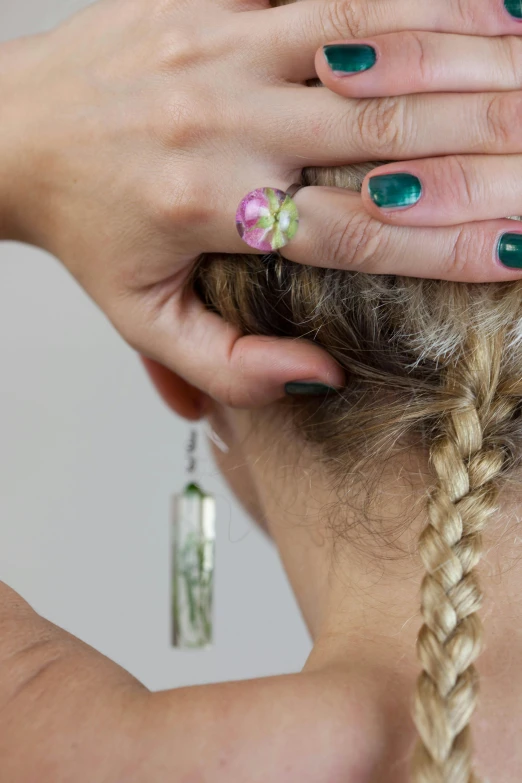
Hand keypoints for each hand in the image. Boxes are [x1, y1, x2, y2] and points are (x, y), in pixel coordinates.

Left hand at [2, 0, 521, 411]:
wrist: (16, 133)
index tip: (517, 248)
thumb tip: (320, 377)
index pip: (356, 233)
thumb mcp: (145, 320)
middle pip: (383, 131)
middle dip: (486, 140)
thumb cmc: (91, 229)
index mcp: (210, 208)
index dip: (447, 243)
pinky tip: (469, 4)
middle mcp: (222, 122)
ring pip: (365, 41)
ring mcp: (218, 47)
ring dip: (461, 53)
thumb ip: (230, 364)